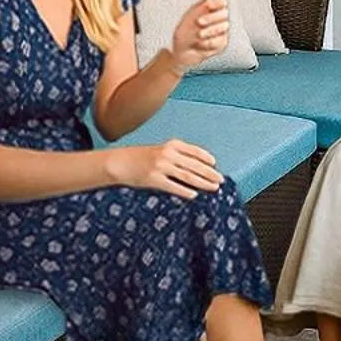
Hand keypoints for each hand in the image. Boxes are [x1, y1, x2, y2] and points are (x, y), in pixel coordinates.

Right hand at [106, 138, 223, 197]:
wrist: (119, 162)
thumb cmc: (140, 157)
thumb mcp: (159, 150)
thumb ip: (176, 155)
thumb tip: (195, 167)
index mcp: (171, 145)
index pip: (194, 151)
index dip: (206, 158)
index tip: (215, 164)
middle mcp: (167, 154)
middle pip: (194, 165)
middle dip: (210, 173)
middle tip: (221, 180)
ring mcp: (161, 167)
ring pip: (188, 176)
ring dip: (203, 183)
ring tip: (213, 188)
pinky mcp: (154, 180)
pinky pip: (174, 187)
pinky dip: (185, 191)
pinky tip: (194, 195)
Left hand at [166, 0, 228, 70]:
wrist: (181, 50)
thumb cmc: (184, 32)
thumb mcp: (188, 19)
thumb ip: (199, 10)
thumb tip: (209, 1)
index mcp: (211, 9)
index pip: (221, 2)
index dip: (217, 2)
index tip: (208, 5)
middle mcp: (219, 19)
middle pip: (224, 13)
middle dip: (212, 17)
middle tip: (199, 21)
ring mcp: (222, 31)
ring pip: (223, 27)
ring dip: (209, 31)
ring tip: (198, 35)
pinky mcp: (222, 43)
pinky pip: (220, 41)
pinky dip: (208, 42)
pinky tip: (199, 44)